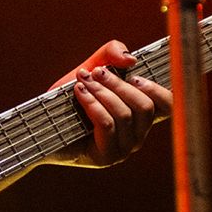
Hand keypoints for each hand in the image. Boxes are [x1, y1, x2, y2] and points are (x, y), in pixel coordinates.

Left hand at [53, 40, 170, 167]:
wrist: (43, 124)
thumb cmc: (71, 98)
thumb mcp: (92, 69)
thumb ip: (111, 54)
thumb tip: (130, 59)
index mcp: (140, 116)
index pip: (168, 106)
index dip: (158, 88)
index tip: (133, 75)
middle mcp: (138, 135)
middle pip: (144, 106)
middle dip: (119, 84)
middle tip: (96, 72)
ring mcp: (124, 149)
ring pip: (124, 115)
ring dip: (102, 92)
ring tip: (82, 81)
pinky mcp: (106, 157)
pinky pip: (107, 124)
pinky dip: (92, 104)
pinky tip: (79, 92)